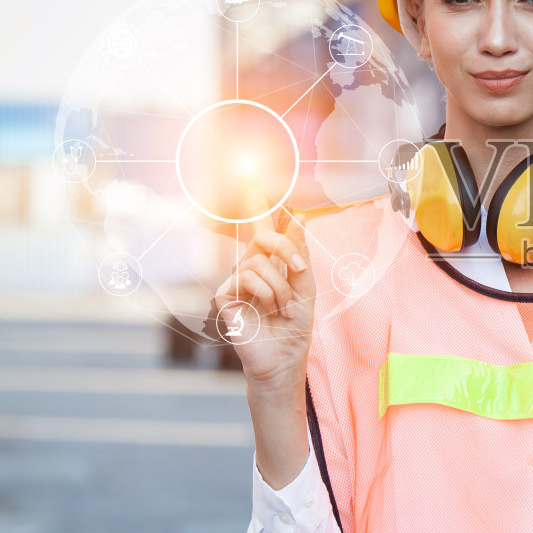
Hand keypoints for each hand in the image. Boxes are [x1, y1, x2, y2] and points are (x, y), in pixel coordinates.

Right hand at [212, 208, 314, 395]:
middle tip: (297, 268)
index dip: (257, 200)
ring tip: (285, 308)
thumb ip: (300, 253)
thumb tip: (299, 217)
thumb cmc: (295, 326)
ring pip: (258, 260)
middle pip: (262, 235)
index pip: (264, 226)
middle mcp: (252, 266)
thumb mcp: (306, 287)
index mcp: (272, 262)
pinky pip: (247, 277)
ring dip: (280, 285)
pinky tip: (270, 311)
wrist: (284, 359)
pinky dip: (267, 293)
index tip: (250, 172)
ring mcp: (237, 280)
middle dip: (283, 245)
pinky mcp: (225, 295)